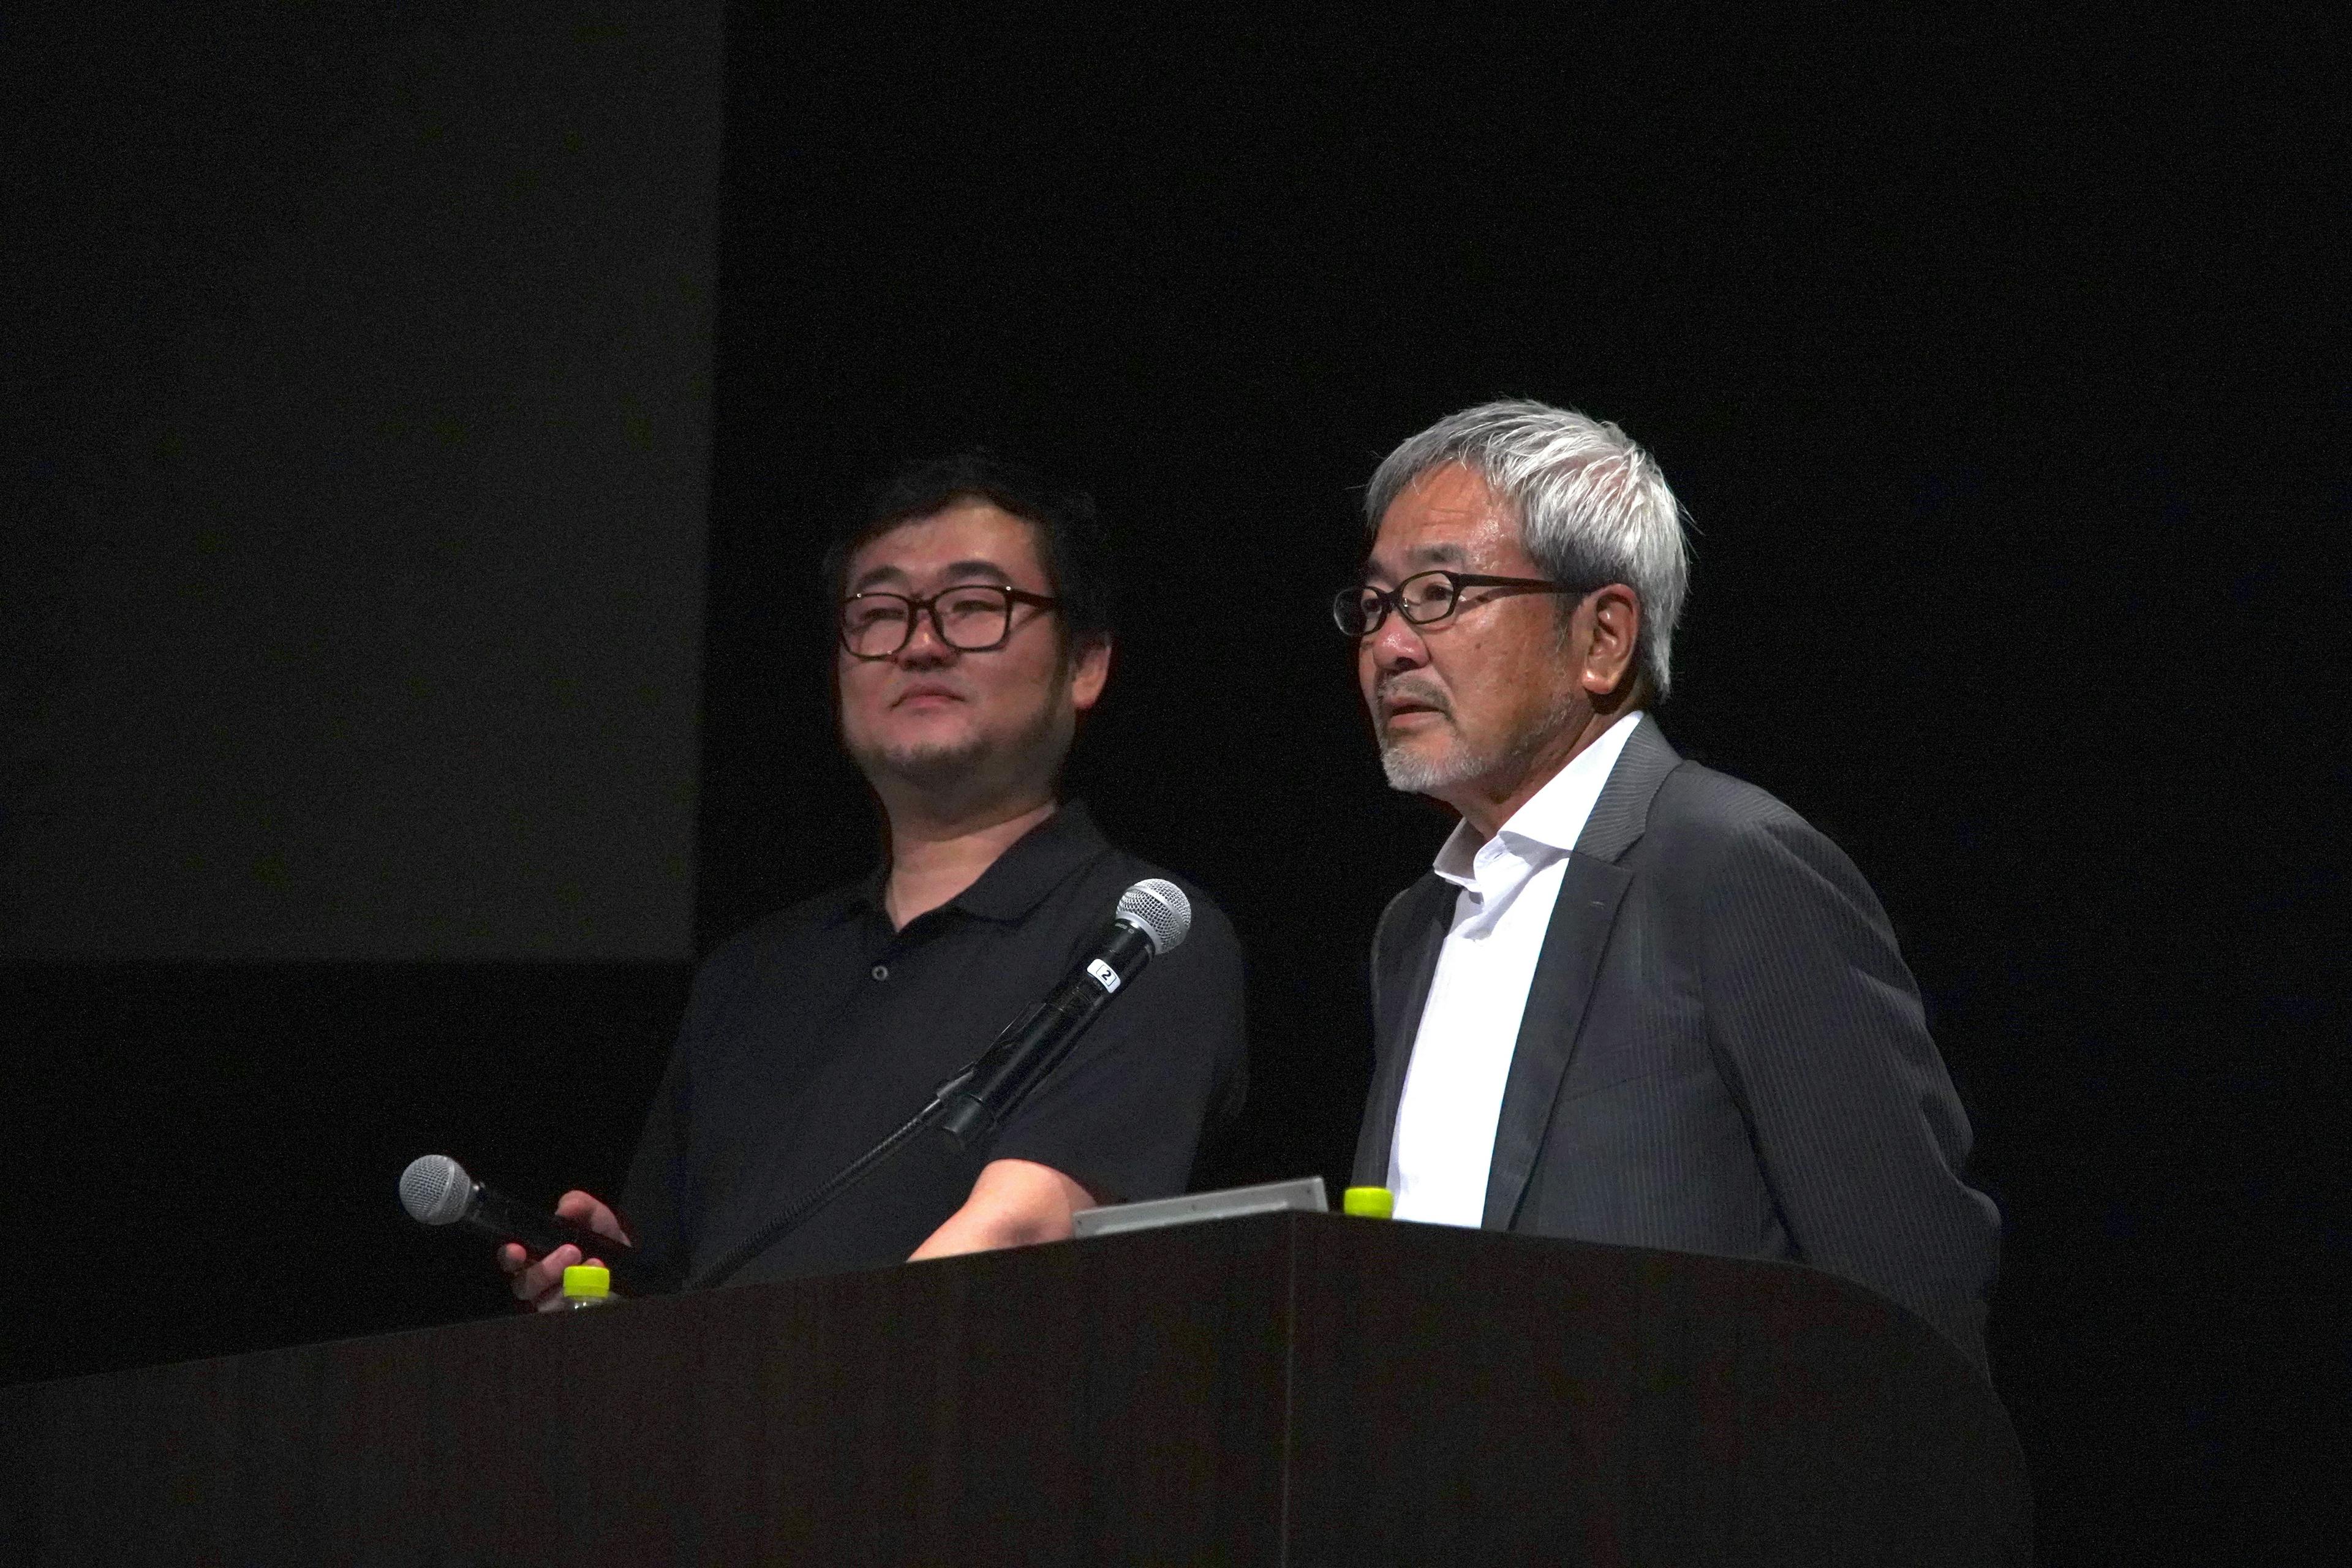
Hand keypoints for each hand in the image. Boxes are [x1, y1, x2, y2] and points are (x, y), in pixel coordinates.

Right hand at [497, 1190, 630, 1312]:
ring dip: (569, 1284)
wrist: (629, 1266)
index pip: (511, 1260)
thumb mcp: (596, 1218)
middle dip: (543, 1270)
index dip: (509, 1257)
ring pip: (546, 1303)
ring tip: (595, 1264)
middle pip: (524, 1286)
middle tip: (572, 1252)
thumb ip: (581, 1206)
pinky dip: (586, 1294)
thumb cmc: (602, 1240)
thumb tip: (565, 1208)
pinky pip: (570, 1311)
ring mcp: (554, 1303)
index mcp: (536, 1256)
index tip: (516, 1250)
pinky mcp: (571, 1314)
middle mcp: (539, 1283)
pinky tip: (600, 1282)